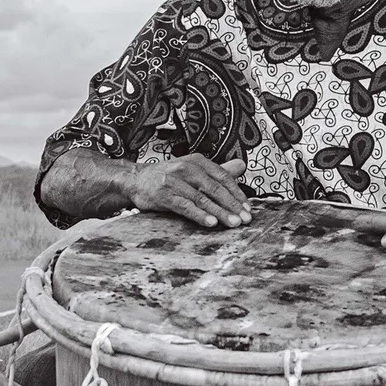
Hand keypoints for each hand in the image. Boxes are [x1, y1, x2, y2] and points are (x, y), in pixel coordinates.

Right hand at [130, 156, 251, 228]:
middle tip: (246, 219)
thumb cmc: (168, 177)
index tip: (249, 208)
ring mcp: (174, 181)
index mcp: (198, 161)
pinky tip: (210, 223)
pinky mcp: (163, 195)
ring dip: (220, 212)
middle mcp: (187, 168)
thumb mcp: (193, 169)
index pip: (223, 177)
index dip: (237, 193)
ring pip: (202, 199)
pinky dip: (199, 215)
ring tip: (233, 223)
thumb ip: (218, 171)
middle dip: (233, 205)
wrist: (136, 179)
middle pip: (215, 188)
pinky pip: (185, 206)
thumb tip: (242, 166)